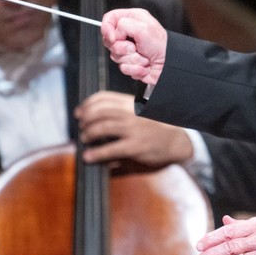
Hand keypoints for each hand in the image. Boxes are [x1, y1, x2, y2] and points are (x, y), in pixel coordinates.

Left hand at [75, 91, 191, 166]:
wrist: (176, 140)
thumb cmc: (156, 126)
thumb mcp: (140, 112)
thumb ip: (122, 110)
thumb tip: (96, 115)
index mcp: (131, 103)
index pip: (103, 97)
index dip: (87, 104)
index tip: (79, 112)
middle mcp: (130, 113)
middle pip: (99, 111)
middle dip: (85, 119)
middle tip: (81, 126)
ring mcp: (133, 129)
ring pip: (102, 127)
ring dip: (88, 133)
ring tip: (84, 139)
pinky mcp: (135, 146)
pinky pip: (110, 149)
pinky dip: (96, 153)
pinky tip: (89, 156)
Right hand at [101, 8, 166, 84]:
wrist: (170, 66)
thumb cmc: (161, 45)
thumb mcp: (143, 28)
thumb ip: (123, 25)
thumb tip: (114, 34)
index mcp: (132, 19)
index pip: (109, 19)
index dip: (107, 28)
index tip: (113, 38)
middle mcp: (129, 33)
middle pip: (109, 40)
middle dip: (121, 48)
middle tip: (134, 48)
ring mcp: (128, 49)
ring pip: (115, 56)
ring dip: (131, 59)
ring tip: (144, 57)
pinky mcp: (130, 63)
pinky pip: (123, 68)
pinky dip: (135, 68)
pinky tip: (145, 65)